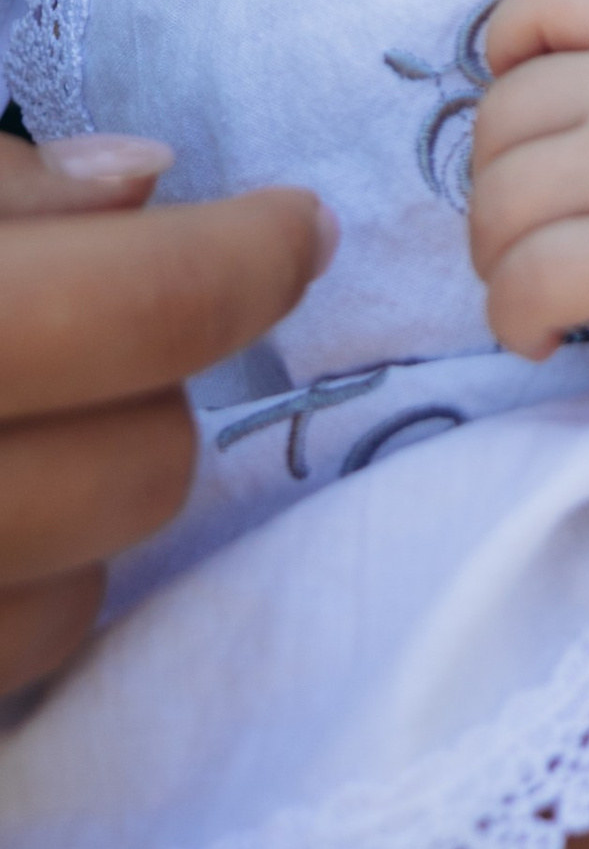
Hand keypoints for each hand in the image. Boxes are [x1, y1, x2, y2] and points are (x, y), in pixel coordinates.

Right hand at [0, 132, 334, 693]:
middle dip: (158, 391)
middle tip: (111, 333)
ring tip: (26, 425)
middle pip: (148, 467)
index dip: (247, 261)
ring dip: (88, 507)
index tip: (298, 228)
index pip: (145, 310)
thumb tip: (146, 178)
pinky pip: (17, 670)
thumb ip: (2, 188)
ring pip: (86, 592)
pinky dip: (23, 593)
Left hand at [470, 0, 588, 383]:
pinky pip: (521, 280)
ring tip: (537, 284)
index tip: (519, 89)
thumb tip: (513, 93)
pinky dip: (513, 318)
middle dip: (495, 181)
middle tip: (535, 230)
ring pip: (497, 201)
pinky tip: (543, 334)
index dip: (514, 32)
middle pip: (501, 115)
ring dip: (496, 257)